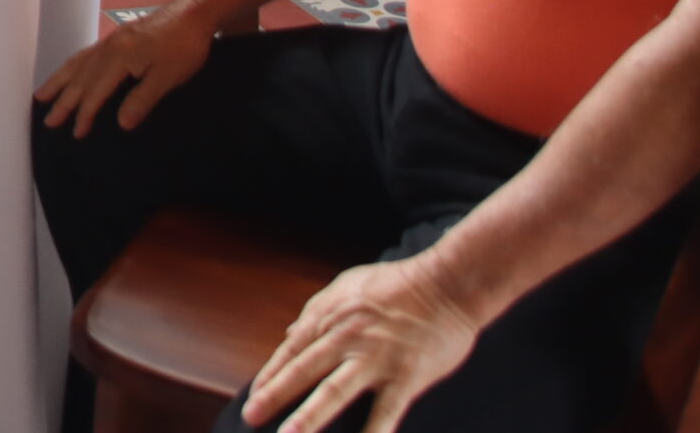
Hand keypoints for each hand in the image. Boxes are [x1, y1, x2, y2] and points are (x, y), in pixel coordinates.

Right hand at [34, 0, 214, 136]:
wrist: (192, 14)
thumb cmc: (184, 47)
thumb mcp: (168, 78)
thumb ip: (142, 100)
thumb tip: (121, 125)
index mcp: (119, 58)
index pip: (95, 92)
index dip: (85, 114)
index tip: (76, 133)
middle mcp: (108, 48)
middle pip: (80, 78)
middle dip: (63, 101)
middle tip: (47, 121)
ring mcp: (110, 41)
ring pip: (78, 64)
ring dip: (59, 82)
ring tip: (41, 96)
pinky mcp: (117, 38)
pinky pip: (86, 54)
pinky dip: (72, 66)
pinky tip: (69, 73)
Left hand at [240, 254, 480, 432]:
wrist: (449, 283)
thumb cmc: (397, 283)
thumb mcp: (347, 285)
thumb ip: (317, 309)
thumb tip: (291, 331)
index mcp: (331, 318)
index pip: (292, 351)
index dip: (270, 376)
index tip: (253, 397)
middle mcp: (347, 338)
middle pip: (303, 370)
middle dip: (274, 395)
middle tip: (251, 416)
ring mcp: (376, 358)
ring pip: (335, 391)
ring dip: (309, 416)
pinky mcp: (406, 375)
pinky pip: (386, 411)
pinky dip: (373, 432)